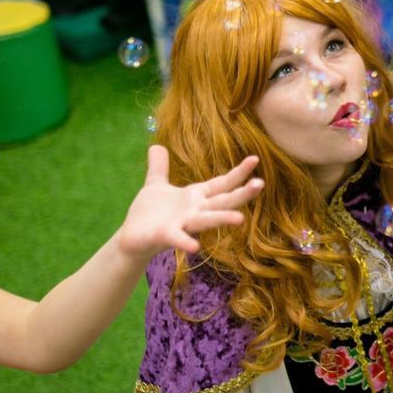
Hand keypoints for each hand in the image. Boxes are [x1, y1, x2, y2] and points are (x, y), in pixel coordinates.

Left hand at [117, 146, 262, 259]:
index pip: (222, 183)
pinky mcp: (166, 235)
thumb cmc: (149, 213)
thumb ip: (159, 167)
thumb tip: (156, 145)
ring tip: (240, 219)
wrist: (132, 238)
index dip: (238, 172)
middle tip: (260, 184)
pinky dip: (185, 241)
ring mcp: (183, 223)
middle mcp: (195, 210)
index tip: (255, 159)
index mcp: (195, 196)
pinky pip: (178, 238)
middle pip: (223, 201)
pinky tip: (195, 247)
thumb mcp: (155, 185)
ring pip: (207, 220)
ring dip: (222, 219)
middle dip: (242, 194)